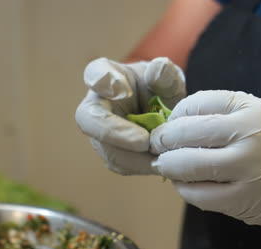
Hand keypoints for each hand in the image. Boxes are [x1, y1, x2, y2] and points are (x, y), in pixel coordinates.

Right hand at [75, 57, 185, 174]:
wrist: (163, 114)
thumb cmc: (161, 90)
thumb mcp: (169, 79)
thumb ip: (166, 74)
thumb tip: (157, 70)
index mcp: (108, 77)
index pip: (96, 73)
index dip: (103, 80)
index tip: (120, 89)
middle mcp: (96, 105)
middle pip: (90, 120)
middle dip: (115, 133)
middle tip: (144, 141)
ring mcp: (100, 134)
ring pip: (107, 149)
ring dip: (134, 157)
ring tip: (161, 155)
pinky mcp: (113, 155)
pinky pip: (123, 165)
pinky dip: (144, 165)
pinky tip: (163, 163)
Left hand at [150, 90, 260, 248]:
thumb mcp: (257, 112)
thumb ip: (219, 112)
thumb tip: (174, 120)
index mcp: (251, 111)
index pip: (196, 104)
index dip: (176, 113)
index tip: (171, 121)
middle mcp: (248, 139)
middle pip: (186, 134)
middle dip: (163, 138)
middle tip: (158, 142)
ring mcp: (245, 172)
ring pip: (187, 166)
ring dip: (168, 164)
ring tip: (166, 163)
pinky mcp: (240, 201)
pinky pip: (197, 195)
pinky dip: (183, 187)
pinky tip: (183, 182)